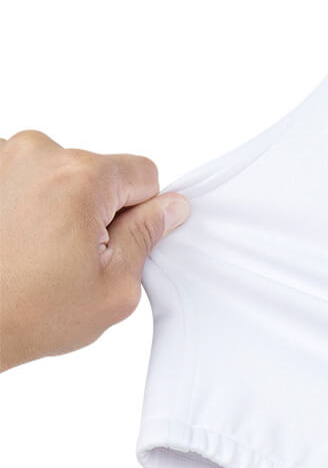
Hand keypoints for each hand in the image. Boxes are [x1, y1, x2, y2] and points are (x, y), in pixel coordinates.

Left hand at [0, 130, 188, 370]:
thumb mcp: (113, 287)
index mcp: (81, 177)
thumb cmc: (24, 313)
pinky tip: (11, 240)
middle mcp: (37, 153)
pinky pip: (22, 179)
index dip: (139, 213)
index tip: (113, 243)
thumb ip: (147, 236)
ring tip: (33, 251)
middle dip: (96, 210)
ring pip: (59, 176)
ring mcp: (2, 158)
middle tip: (69, 257)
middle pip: (99, 174)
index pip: (144, 174)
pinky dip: (22, 204)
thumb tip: (170, 208)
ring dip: (57, 206)